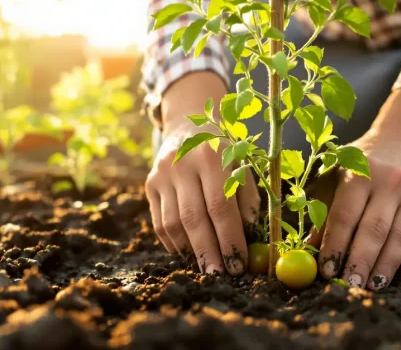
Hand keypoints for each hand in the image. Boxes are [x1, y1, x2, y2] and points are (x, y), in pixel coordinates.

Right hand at [146, 72, 260, 274]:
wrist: (189, 125)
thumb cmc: (226, 152)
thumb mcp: (243, 165)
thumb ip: (248, 199)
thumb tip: (251, 238)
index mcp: (211, 155)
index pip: (220, 206)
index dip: (230, 239)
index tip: (239, 264)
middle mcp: (182, 162)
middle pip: (193, 218)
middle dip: (208, 251)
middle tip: (219, 275)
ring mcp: (161, 173)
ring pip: (173, 223)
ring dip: (190, 251)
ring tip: (206, 267)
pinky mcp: (149, 184)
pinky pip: (160, 222)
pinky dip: (174, 243)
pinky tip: (188, 253)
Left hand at [314, 89, 400, 288]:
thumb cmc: (362, 163)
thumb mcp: (337, 174)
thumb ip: (323, 207)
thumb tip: (309, 247)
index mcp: (360, 173)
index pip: (345, 215)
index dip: (334, 245)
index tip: (327, 271)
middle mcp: (390, 182)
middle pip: (374, 229)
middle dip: (360, 260)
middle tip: (350, 285)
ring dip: (387, 265)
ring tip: (374, 286)